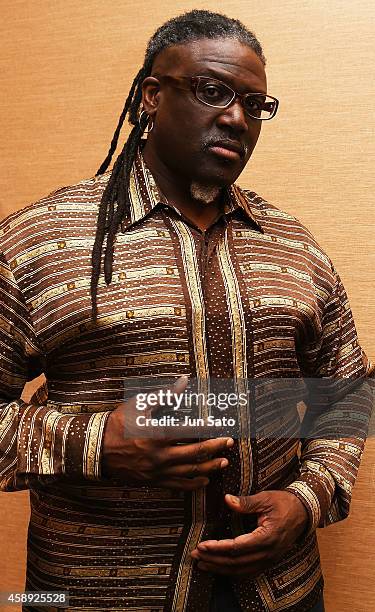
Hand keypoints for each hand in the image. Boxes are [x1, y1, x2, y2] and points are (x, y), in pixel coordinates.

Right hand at [102, 375, 233, 489]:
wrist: (96, 449)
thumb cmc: (118, 423)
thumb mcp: (140, 405)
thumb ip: (165, 395)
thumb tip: (184, 381)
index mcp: (158, 433)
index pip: (192, 431)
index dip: (211, 429)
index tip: (225, 426)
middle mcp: (160, 455)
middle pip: (196, 453)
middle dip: (215, 448)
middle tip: (230, 443)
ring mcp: (157, 471)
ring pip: (189, 472)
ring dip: (209, 467)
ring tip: (223, 463)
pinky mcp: (153, 481)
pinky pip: (177, 486)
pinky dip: (193, 484)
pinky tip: (204, 480)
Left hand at [191, 490, 308, 575]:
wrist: (304, 512)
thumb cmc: (284, 503)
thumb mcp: (265, 499)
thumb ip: (245, 502)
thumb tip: (227, 500)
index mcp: (267, 537)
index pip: (237, 547)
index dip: (218, 548)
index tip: (202, 545)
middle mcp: (268, 553)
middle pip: (236, 562)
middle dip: (214, 560)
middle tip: (195, 556)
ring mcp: (269, 559)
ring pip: (241, 570)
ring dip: (220, 568)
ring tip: (202, 565)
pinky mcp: (269, 560)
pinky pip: (248, 571)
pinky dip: (233, 571)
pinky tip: (221, 569)